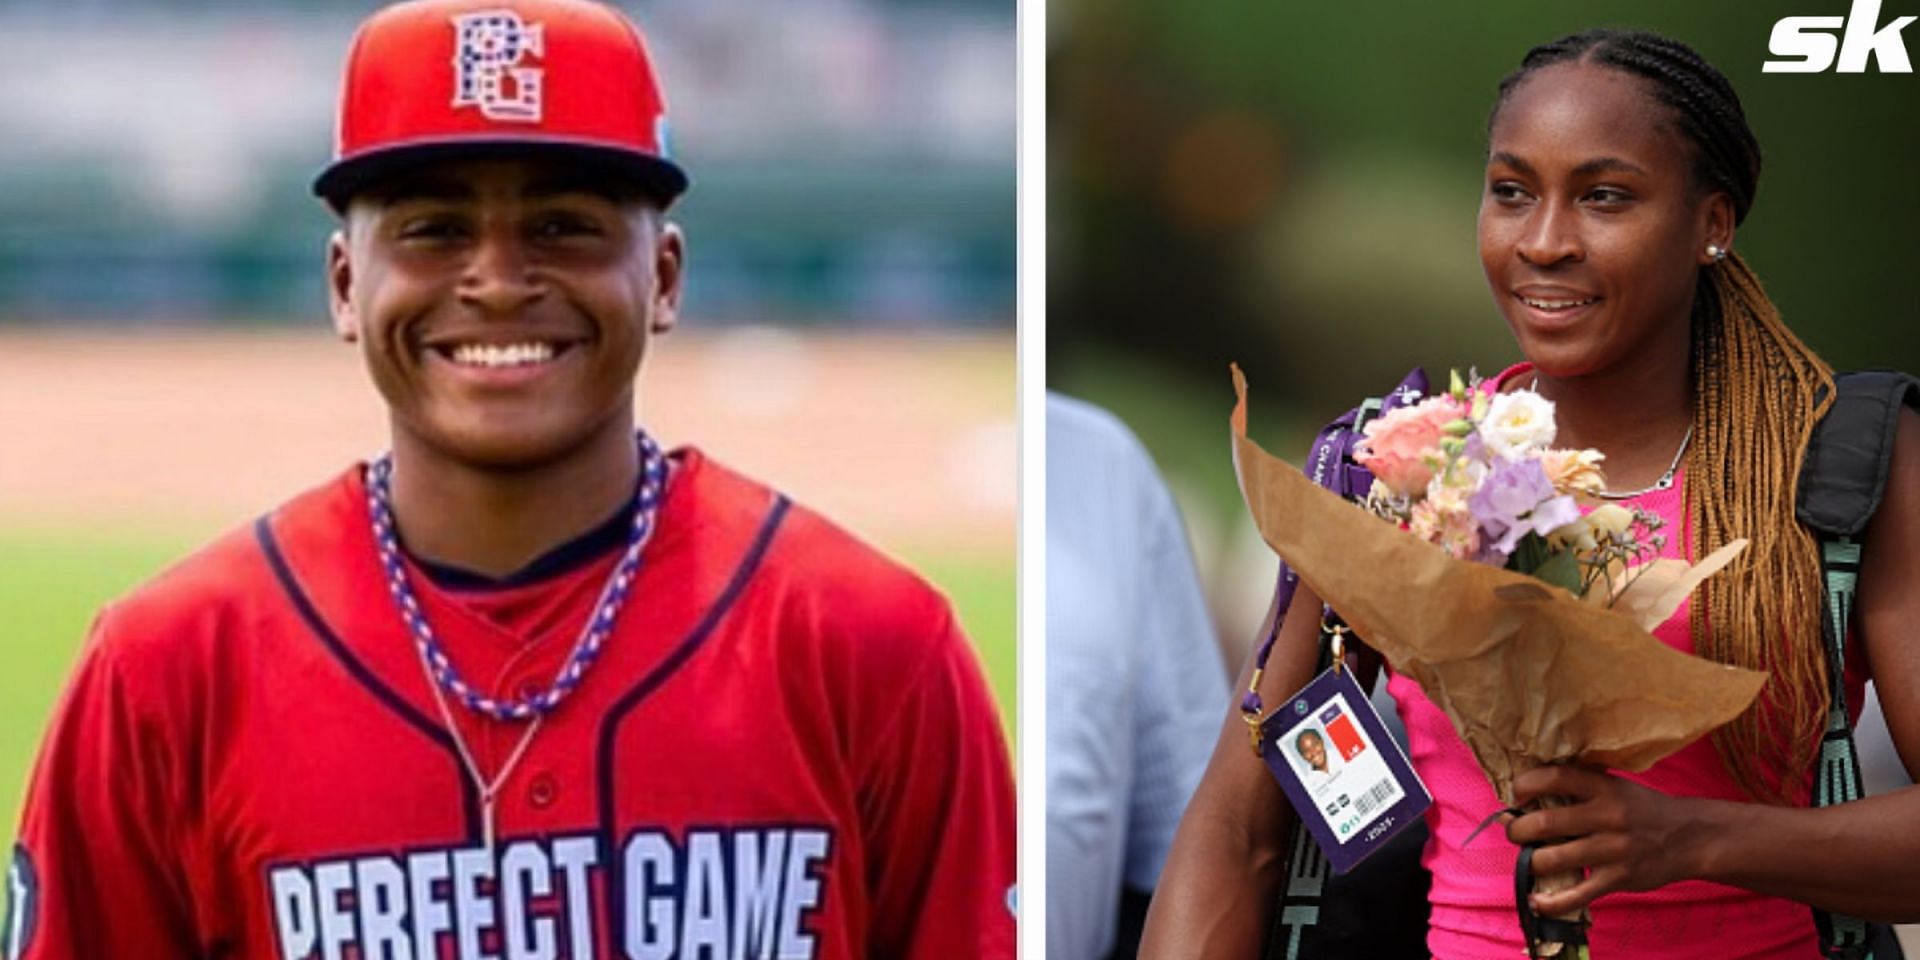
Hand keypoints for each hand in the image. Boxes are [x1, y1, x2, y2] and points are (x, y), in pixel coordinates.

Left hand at [1503, 764, 1704, 914]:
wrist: (1690, 837)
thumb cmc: (1641, 809)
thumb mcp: (1614, 787)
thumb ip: (1578, 787)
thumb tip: (1527, 792)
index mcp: (1604, 789)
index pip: (1555, 778)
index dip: (1526, 784)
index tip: (1516, 794)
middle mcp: (1608, 817)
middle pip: (1545, 823)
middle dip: (1518, 829)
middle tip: (1515, 831)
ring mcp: (1614, 850)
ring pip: (1554, 859)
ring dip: (1530, 861)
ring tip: (1529, 858)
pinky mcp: (1619, 879)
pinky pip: (1578, 894)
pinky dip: (1552, 901)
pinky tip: (1537, 899)